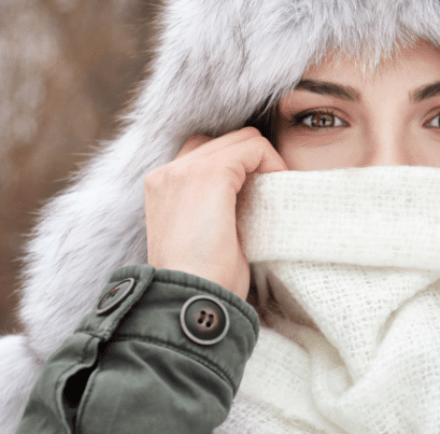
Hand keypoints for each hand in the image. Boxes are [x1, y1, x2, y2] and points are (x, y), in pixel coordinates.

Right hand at [144, 127, 287, 298]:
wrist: (190, 300)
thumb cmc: (204, 280)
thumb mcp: (203, 234)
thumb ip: (216, 204)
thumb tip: (250, 189)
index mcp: (162, 187)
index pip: (205, 153)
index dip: (236, 167)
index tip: (256, 195)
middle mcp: (167, 172)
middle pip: (223, 141)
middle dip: (251, 161)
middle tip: (269, 192)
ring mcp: (185, 170)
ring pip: (240, 139)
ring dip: (262, 160)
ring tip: (273, 191)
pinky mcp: (209, 174)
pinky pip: (253, 148)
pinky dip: (272, 162)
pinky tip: (277, 186)